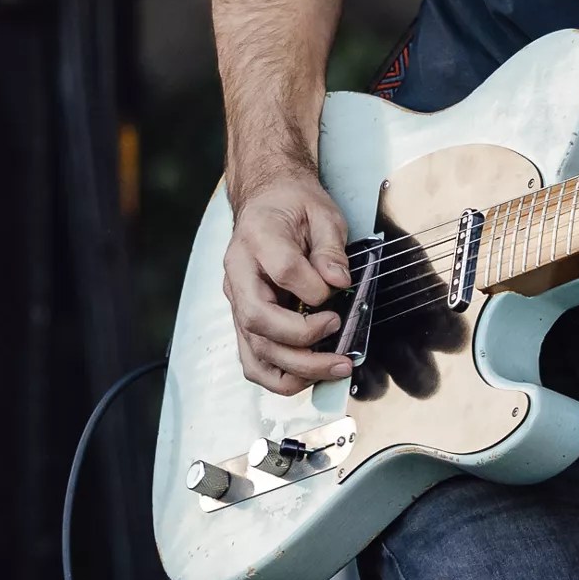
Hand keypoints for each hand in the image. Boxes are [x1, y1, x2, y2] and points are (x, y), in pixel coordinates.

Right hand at [225, 162, 353, 393]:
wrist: (266, 203)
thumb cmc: (293, 206)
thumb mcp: (321, 212)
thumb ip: (330, 247)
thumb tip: (338, 282)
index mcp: (257, 239)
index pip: (281, 270)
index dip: (313, 286)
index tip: (338, 290)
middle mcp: (239, 276)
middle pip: (258, 319)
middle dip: (303, 341)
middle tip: (340, 342)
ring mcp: (238, 302)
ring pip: (254, 349)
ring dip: (295, 368)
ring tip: (333, 368)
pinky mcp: (244, 320)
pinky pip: (253, 359)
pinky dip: (279, 376)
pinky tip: (310, 375)